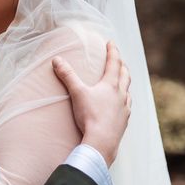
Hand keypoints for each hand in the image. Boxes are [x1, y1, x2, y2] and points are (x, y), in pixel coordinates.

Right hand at [52, 41, 130, 166]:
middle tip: (120, 60)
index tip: (111, 43)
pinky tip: (121, 106)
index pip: (114, 63)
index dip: (112, 51)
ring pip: (128, 92)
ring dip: (125, 84)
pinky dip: (124, 102)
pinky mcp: (124, 122)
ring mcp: (124, 109)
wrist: (101, 142)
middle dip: (122, 66)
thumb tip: (56, 60)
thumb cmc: (90, 116)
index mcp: (111, 85)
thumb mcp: (77, 93)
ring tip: (122, 82)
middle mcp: (121, 95)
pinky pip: (127, 107)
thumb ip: (67, 75)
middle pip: (125, 75)